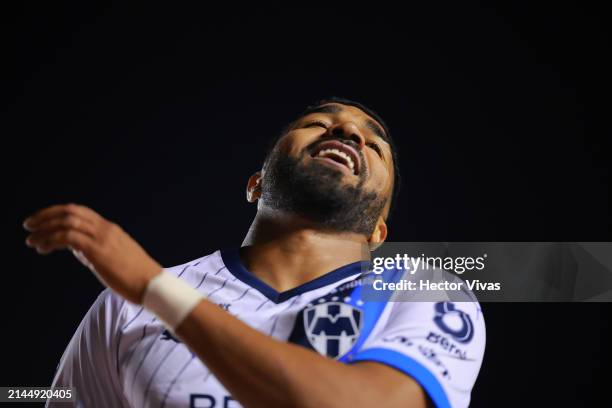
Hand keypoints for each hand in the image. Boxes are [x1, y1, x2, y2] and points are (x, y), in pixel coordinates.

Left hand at [23, 203, 161, 303]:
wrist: (152, 284)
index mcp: (110, 229)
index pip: (80, 212)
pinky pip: (68, 238)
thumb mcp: (114, 257)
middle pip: (71, 211)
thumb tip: (75, 248)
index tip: (43, 221)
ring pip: (67, 222)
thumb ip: (94, 250)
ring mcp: (102, 238)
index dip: (58, 213)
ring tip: (31, 239)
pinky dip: (51, 240)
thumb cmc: (135, 276)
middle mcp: (105, 229)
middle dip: (46, 216)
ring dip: (44, 229)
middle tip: (29, 225)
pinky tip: (42, 248)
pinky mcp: (98, 251)